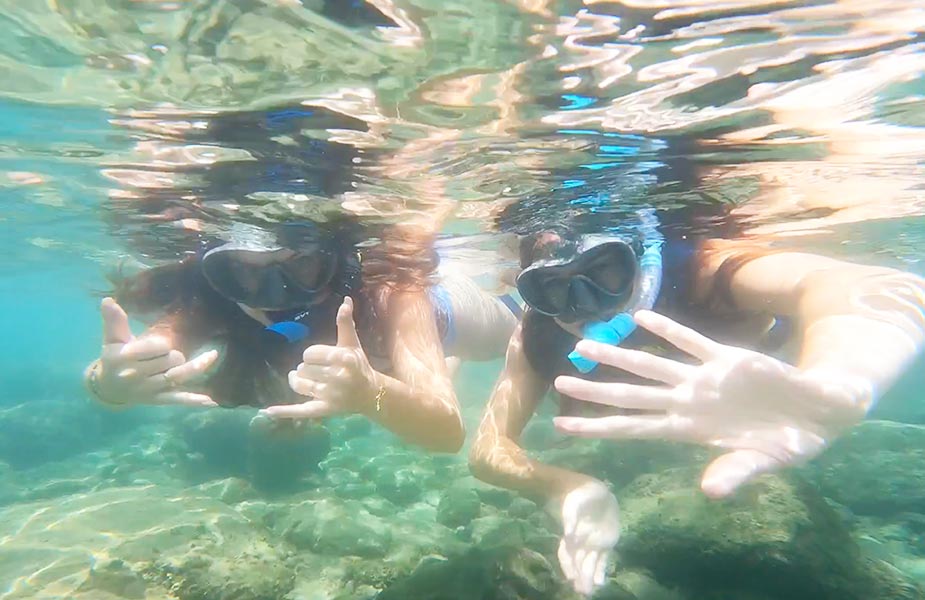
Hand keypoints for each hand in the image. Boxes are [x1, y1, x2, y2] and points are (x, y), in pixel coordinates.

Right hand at [93, 298, 217, 406]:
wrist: (107, 389)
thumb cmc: (114, 358)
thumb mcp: (112, 339)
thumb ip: (114, 320)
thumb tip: (108, 300)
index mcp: (124, 357)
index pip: (156, 346)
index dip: (162, 344)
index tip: (159, 345)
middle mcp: (135, 375)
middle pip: (171, 359)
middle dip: (173, 353)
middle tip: (165, 354)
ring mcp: (148, 389)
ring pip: (178, 376)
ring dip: (195, 366)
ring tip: (212, 355)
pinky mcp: (156, 401)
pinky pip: (177, 399)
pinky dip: (194, 401)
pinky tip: (211, 401)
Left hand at [261, 296, 376, 419]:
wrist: (370, 394)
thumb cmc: (359, 365)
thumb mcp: (352, 344)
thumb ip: (345, 323)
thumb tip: (345, 300)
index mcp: (343, 359)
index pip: (310, 353)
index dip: (313, 355)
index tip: (322, 358)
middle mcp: (336, 378)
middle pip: (303, 368)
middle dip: (308, 368)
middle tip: (319, 371)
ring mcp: (329, 396)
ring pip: (299, 385)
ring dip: (299, 381)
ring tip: (305, 379)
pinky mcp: (323, 410)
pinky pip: (300, 410)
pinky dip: (284, 411)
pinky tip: (267, 410)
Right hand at [549, 480, 619, 596]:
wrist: (595, 491)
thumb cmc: (580, 495)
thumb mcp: (574, 502)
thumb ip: (570, 517)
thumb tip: (568, 535)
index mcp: (571, 535)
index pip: (566, 554)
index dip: (568, 566)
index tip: (571, 577)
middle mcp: (581, 543)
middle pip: (578, 564)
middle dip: (580, 578)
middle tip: (582, 591)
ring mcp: (594, 544)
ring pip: (590, 564)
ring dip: (589, 578)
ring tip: (589, 592)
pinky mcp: (607, 542)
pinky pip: (604, 559)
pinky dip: (601, 571)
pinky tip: (601, 583)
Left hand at [554, 310, 868, 497]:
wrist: (820, 412)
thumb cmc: (787, 442)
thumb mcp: (763, 462)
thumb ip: (736, 473)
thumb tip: (710, 490)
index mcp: (689, 431)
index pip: (633, 428)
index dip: (598, 427)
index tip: (562, 427)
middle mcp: (687, 402)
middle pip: (631, 395)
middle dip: (595, 390)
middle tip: (557, 381)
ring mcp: (703, 379)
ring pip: (651, 364)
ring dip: (617, 355)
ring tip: (583, 344)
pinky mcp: (726, 358)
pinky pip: (690, 341)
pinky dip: (667, 329)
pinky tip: (640, 317)